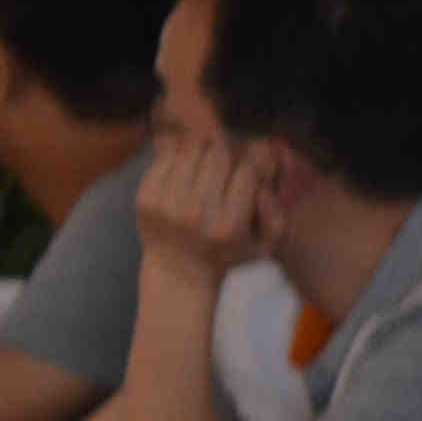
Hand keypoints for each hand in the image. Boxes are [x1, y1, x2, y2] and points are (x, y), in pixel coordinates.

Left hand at [133, 126, 284, 284]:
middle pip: (218, 155)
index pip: (247, 172)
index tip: (250, 167)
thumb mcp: (263, 246)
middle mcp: (196, 215)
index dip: (254, 162)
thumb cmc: (227, 253)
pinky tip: (186, 166)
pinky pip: (166, 158)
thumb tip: (263, 188)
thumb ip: (276, 217)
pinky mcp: (145, 199)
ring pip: (191, 151)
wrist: (177, 271)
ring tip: (208, 159)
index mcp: (228, 227)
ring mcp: (167, 206)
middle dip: (228, 151)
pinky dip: (179, 154)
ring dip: (204, 149)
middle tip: (228, 158)